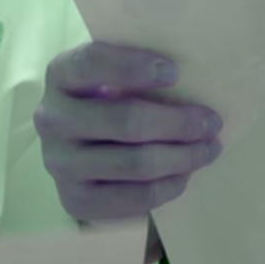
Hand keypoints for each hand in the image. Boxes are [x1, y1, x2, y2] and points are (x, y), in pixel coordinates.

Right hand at [38, 41, 223, 223]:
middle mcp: (51, 119)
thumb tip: (194, 72)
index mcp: (60, 75)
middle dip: (178, 123)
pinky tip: (185, 174)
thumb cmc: (109, 99)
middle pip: (124, 120)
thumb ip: (138, 66)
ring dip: (183, 157)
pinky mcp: (75, 200)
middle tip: (212, 122)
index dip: (133, 66)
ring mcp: (59, 163)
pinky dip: (169, 186)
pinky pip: (134, 197)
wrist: (80, 151)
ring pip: (135, 163)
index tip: (175, 72)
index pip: (92, 63)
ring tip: (209, 148)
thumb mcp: (112, 73)